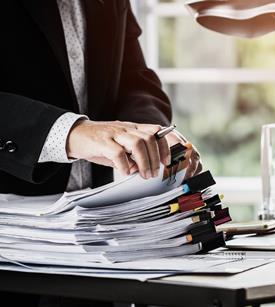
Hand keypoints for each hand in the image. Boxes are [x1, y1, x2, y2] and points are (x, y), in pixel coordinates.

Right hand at [66, 120, 201, 178]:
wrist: (74, 135)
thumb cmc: (100, 144)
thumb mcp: (120, 146)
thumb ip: (132, 156)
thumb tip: (141, 170)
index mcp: (133, 128)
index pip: (156, 131)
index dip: (165, 146)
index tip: (167, 161)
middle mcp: (126, 128)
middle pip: (150, 138)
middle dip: (156, 158)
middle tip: (154, 173)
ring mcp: (114, 134)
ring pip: (138, 143)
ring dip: (144, 162)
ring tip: (143, 175)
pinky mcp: (102, 142)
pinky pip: (118, 153)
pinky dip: (125, 165)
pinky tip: (124, 173)